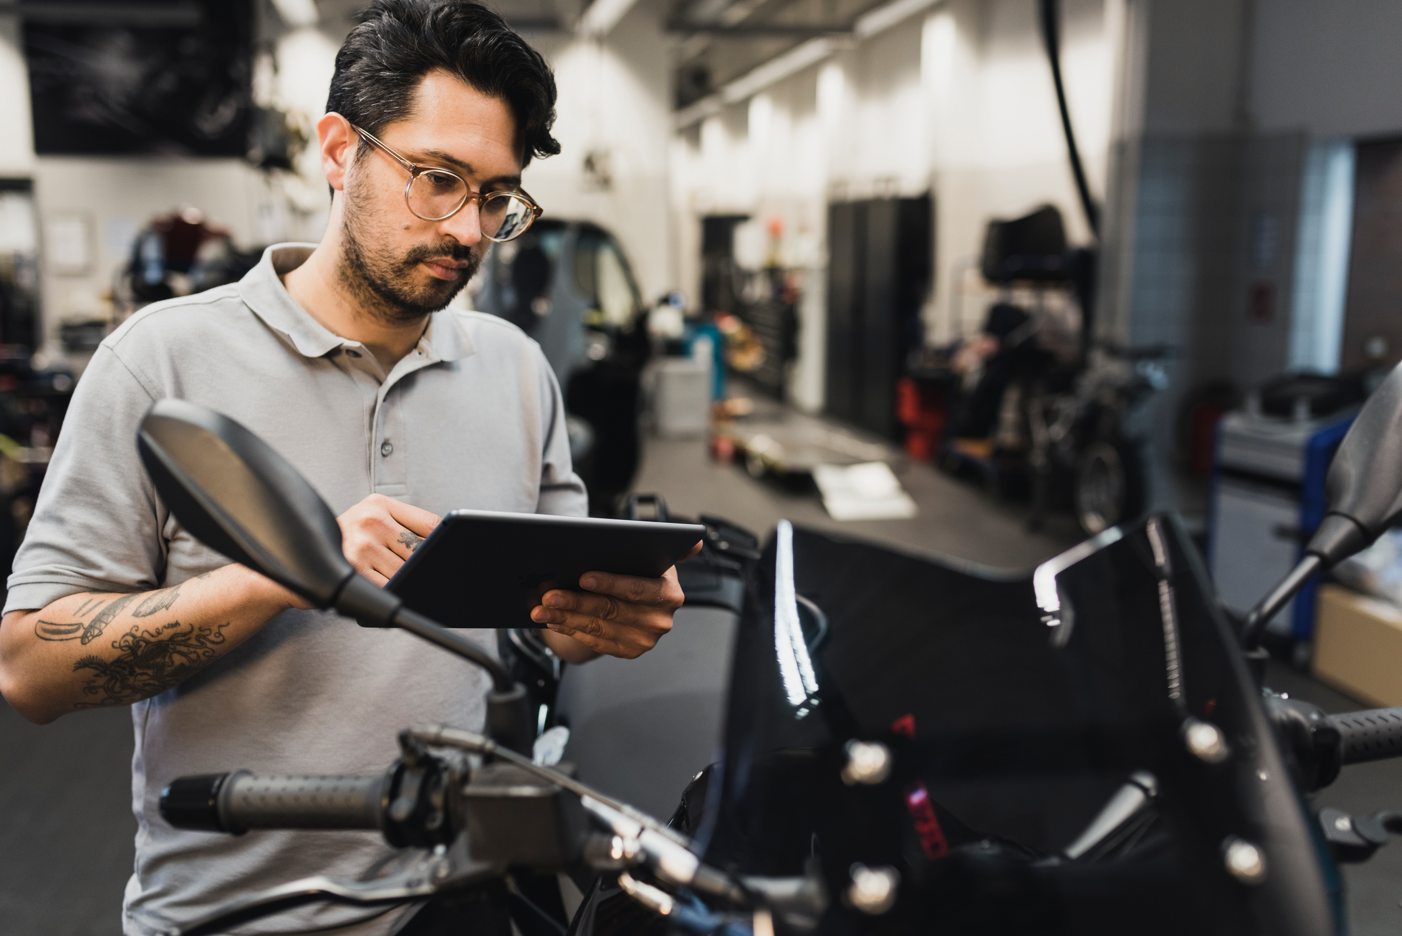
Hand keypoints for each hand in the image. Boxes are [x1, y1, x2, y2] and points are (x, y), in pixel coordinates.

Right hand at [337, 493, 440, 586]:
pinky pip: (388, 586)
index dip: (442, 539)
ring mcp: (362, 546)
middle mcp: (370, 520)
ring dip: (407, 578)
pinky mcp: (354, 571)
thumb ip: (403, 524)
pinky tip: (390, 586)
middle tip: (420, 569)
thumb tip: (438, 544)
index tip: (447, 551)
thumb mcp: (371, 517)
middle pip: (419, 549)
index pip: (428, 522)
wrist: (304, 552)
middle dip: (422, 563)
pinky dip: (394, 590)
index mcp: (379, 504)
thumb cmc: (347, 536)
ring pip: (405, 570)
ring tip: (397, 576)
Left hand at [531, 542, 701, 659]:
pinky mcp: (629, 651)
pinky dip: (571, 630)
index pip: (637, 588)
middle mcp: (660, 620)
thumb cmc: (639, 571)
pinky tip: (553, 620)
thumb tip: (696, 539)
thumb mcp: (653, 555)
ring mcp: (645, 639)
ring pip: (598, 627)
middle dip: (576, 602)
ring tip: (542, 608)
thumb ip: (666, 545)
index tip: (583, 577)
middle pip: (612, 610)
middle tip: (549, 595)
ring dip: (565, 618)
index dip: (610, 583)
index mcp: (669, 593)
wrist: (636, 602)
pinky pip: (595, 642)